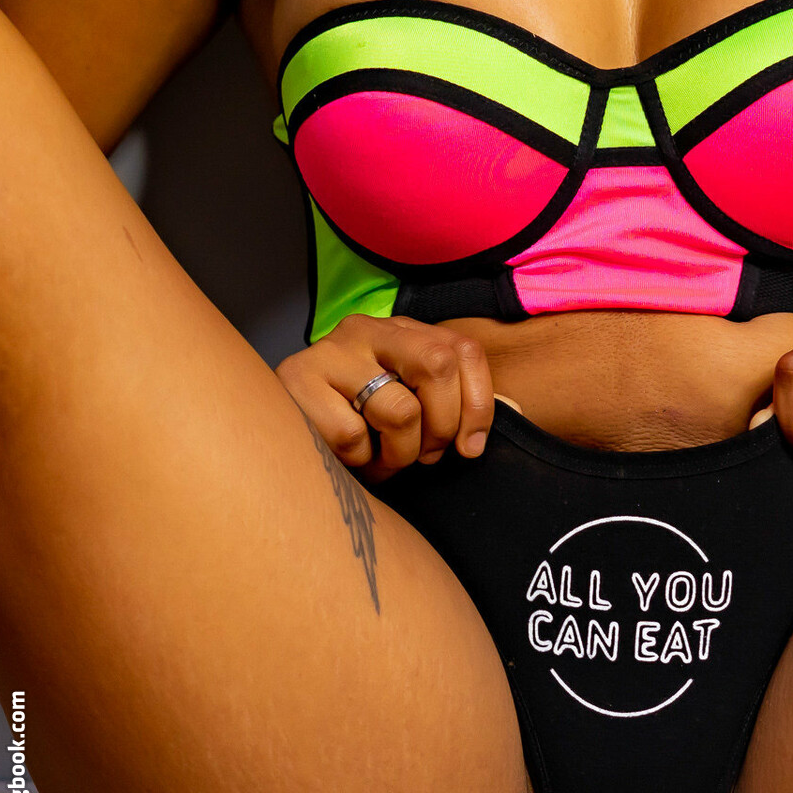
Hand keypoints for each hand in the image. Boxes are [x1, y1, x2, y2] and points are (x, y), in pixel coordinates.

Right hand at [276, 313, 493, 481]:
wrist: (273, 432)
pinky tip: (345, 459)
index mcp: (401, 330)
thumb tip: (519, 410)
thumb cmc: (355, 422)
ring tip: (380, 461)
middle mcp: (367, 329)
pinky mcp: (296, 382)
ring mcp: (330, 352)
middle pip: (438, 363)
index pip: (462, 349)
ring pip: (399, 410)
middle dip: (443, 424)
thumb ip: (456, 403)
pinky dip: (358, 463)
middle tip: (426, 455)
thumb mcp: (408, 404)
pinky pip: (352, 437)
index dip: (478, 402)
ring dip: (399, 455)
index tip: (470, 448)